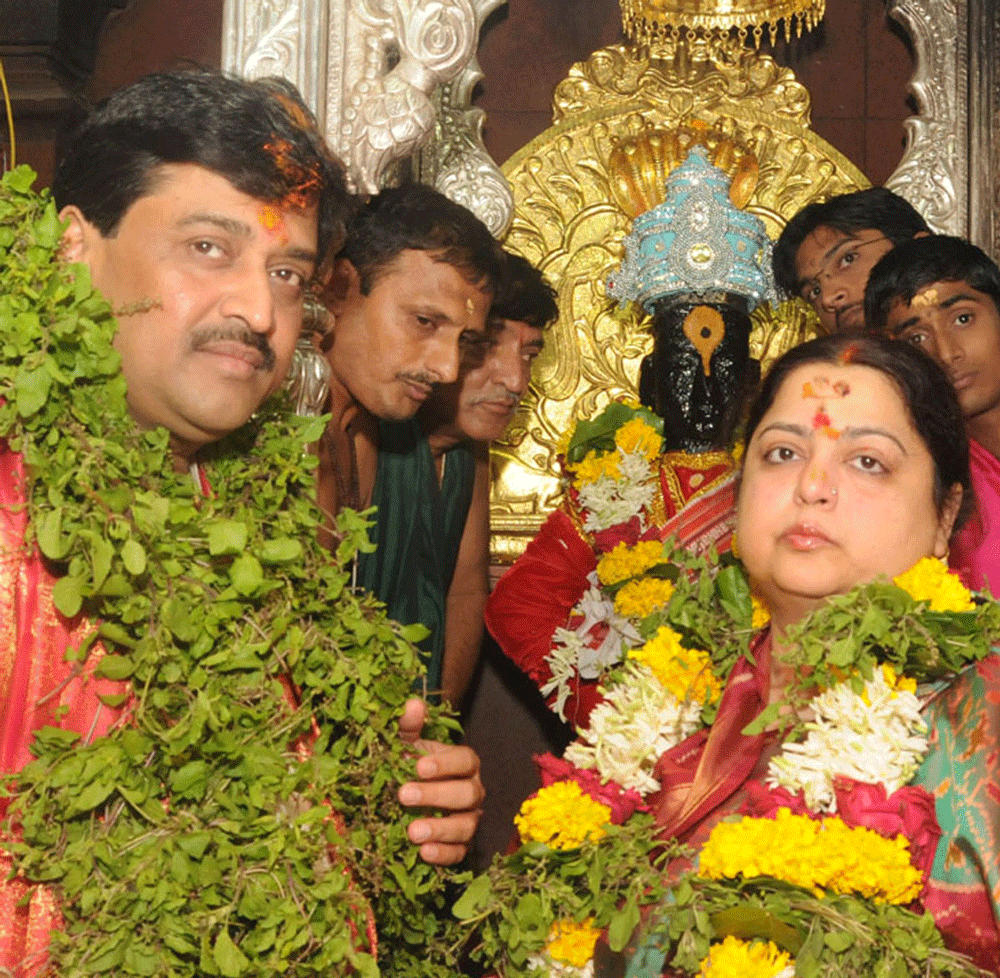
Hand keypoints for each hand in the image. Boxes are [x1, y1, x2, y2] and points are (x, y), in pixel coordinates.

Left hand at [396, 697, 483, 864]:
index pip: (465, 760)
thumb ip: (408, 725)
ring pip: (466, 826)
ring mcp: (468, 820)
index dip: (445, 764)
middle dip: (437, 795)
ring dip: (441, 828)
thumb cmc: (409, 765)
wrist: (404, 799)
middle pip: (467, 794)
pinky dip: (443, 854)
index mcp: (463, 763)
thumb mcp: (405, 744)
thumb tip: (412, 704)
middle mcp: (472, 791)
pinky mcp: (459, 846)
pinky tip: (422, 853)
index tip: (418, 767)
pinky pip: (458, 854)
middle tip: (404, 795)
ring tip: (413, 831)